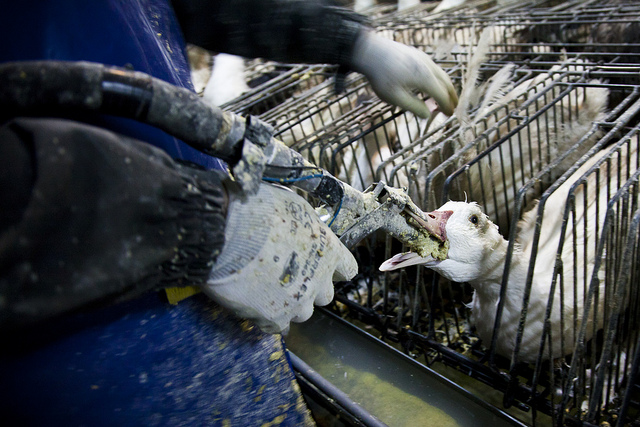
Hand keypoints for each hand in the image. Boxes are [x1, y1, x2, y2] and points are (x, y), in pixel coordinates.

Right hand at [201, 183, 356, 332]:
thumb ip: (305, 227)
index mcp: (328, 251)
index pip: (348, 269)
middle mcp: (318, 280)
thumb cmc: (259, 212)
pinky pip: (276, 325)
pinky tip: (254, 304)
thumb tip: (302, 229)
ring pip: (302, 312)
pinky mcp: (273, 317)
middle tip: (289, 276)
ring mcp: (297, 302)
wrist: (228, 231)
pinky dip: (266, 316)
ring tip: (267, 289)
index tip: (326, 267)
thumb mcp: (294, 207)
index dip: (335, 269)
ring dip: (289, 303)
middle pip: (325, 295)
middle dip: (311, 288)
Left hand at [350, 31, 457, 118]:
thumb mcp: (395, 97)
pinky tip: (431, 84)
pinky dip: (438, 78)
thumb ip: (414, 107)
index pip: (442, 95)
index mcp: (425, 79)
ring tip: (444, 97)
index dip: (447, 106)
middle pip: (446, 83)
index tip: (450, 115)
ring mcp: (423, 58)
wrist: (369, 51)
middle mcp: (428, 66)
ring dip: (445, 86)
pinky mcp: (416, 54)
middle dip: (451, 96)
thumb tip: (428, 115)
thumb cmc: (381, 76)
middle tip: (453, 107)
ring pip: (441, 73)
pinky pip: (433, 68)